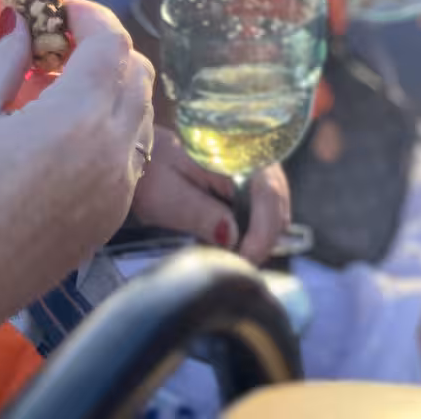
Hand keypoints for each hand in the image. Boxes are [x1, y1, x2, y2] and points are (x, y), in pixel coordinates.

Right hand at [0, 0, 154, 336]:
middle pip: (136, 73)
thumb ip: (4, 61)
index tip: (56, 12)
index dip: (89, 16)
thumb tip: (26, 24)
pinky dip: (110, 129)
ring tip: (53, 94)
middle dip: (102, 49)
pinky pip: (130, 153)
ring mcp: (120, 188)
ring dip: (109, 88)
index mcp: (78, 120)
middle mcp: (113, 151)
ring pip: (139, 112)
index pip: (112, 42)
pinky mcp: (113, 216)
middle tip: (53, 50)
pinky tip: (61, 138)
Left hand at [127, 133, 291, 264]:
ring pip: (275, 211)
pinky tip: (230, 241)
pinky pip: (265, 211)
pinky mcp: (252, 182)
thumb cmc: (151, 173)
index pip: (268, 194)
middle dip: (263, 241)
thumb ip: (200, 214)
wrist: (142, 155)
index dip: (262, 233)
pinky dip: (253, 231)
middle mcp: (255, 157)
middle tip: (235, 266)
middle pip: (278, 205)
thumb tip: (232, 238)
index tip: (245, 261)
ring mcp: (257, 169)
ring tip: (230, 255)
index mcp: (235, 154)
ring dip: (259, 238)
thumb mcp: (167, 196)